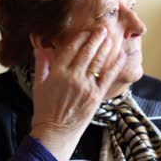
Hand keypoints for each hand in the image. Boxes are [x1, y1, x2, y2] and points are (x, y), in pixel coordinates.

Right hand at [29, 27, 125, 160]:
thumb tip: (40, 47)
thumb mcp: (38, 85)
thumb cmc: (45, 109)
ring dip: (105, 47)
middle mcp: (72, 77)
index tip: (86, 30)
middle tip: (103, 28)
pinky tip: (121, 55)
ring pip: (97, 62)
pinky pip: (107, 77)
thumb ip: (42, 64)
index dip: (80, 38)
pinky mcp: (96, 96)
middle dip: (95, 38)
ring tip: (110, 36)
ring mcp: (86, 86)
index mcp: (57, 72)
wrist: (55, 132)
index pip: (70, 49)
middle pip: (86, 52)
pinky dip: (115, 65)